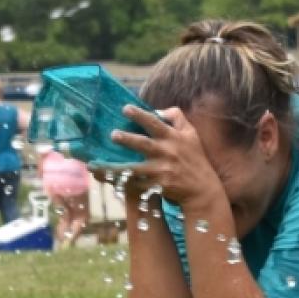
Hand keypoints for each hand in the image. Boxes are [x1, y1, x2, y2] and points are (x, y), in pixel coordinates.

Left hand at [110, 105, 224, 206]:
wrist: (202, 189)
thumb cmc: (195, 159)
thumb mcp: (191, 134)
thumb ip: (177, 118)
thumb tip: (159, 110)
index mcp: (173, 138)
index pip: (155, 124)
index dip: (140, 115)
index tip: (125, 108)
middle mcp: (167, 153)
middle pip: (144, 145)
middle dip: (128, 139)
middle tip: (112, 134)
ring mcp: (162, 171)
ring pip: (134, 169)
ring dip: (115, 167)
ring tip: (96, 165)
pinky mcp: (157, 187)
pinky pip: (135, 184)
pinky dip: (119, 183)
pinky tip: (104, 179)